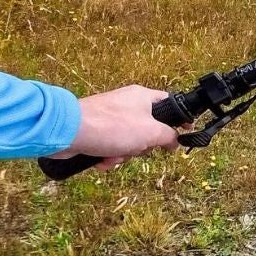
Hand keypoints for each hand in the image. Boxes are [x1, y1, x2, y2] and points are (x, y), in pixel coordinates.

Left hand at [51, 85, 179, 169]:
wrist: (69, 131)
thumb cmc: (112, 127)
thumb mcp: (150, 132)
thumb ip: (169, 136)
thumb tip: (176, 142)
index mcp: (143, 97)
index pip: (169, 104)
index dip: (179, 120)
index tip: (186, 133)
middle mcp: (127, 105)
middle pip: (149, 130)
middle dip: (143, 146)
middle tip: (138, 147)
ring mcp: (111, 118)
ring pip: (130, 143)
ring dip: (124, 155)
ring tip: (114, 154)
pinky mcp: (97, 131)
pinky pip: (112, 147)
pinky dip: (109, 156)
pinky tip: (101, 158)